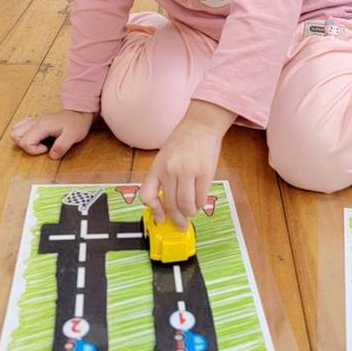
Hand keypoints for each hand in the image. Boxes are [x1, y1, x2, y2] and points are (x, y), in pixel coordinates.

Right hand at [10, 109, 93, 158]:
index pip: (25, 142)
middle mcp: (35, 122)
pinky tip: (36, 137)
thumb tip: (52, 155)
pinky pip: (21, 126)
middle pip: (15, 135)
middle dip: (26, 146)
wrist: (79, 113)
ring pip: (16, 130)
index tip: (47, 149)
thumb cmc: (76, 124)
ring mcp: (34, 120)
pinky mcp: (36, 120)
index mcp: (42, 126)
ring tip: (38, 143)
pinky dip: (24, 134)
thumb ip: (62, 146)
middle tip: (41, 147)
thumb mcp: (73, 136)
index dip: (34, 150)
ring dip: (23, 140)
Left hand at [140, 100, 233, 229]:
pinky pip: (201, 199)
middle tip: (182, 224)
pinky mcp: (204, 173)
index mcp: (157, 167)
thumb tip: (166, 206)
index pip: (147, 195)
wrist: (201, 125)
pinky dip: (200, 204)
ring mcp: (187, 172)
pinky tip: (200, 199)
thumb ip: (163, 178)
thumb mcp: (165, 158)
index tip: (161, 217)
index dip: (154, 210)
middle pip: (170, 205)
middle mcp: (170, 170)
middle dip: (177, 219)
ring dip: (190, 212)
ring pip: (186, 206)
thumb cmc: (183, 141)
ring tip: (192, 209)